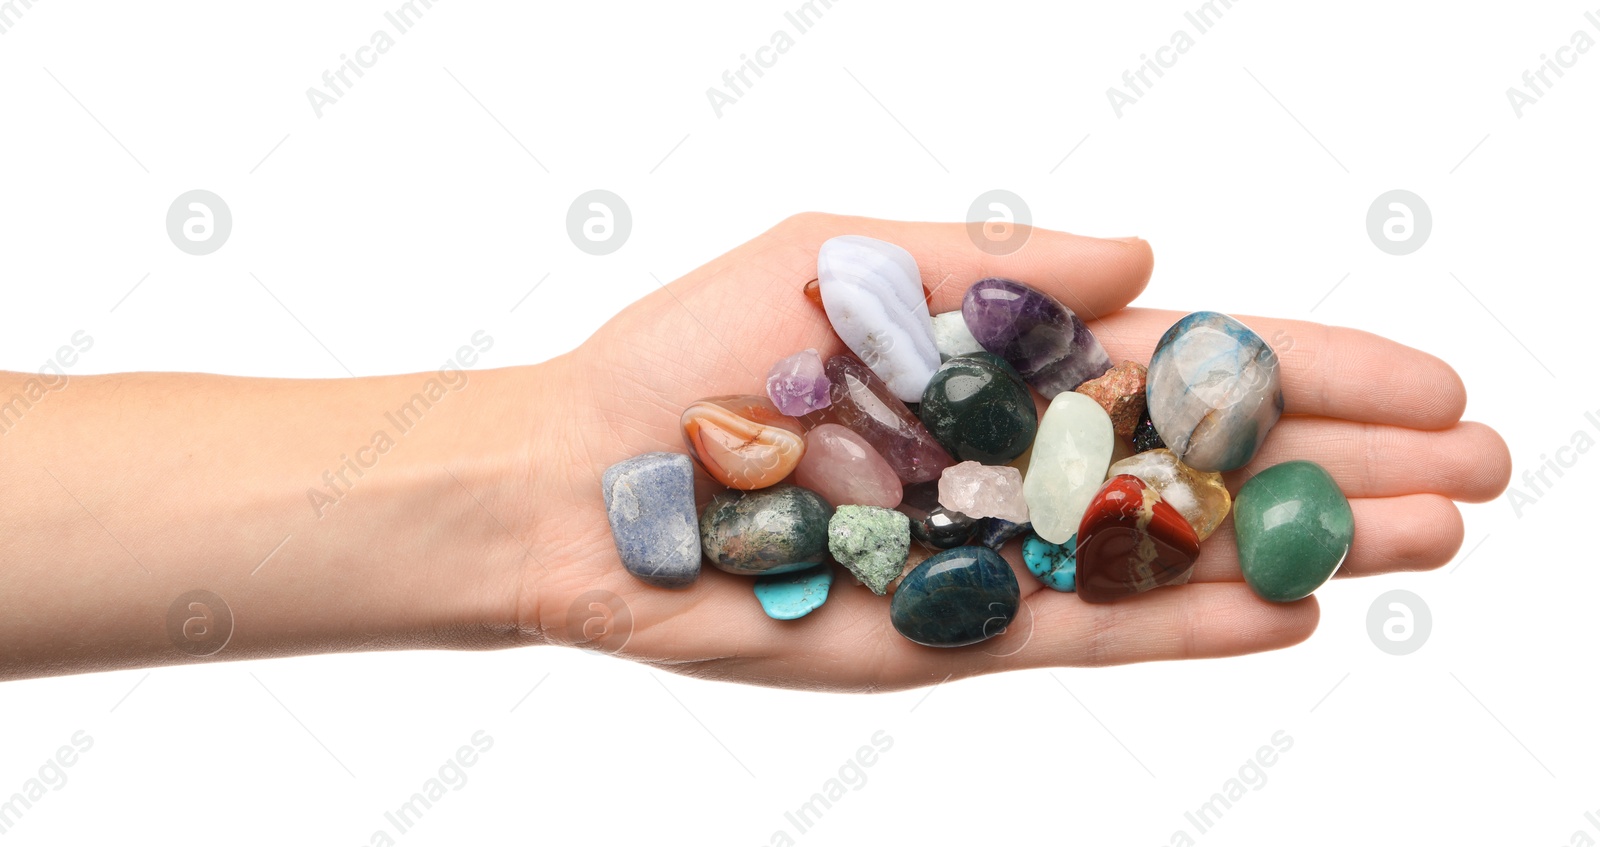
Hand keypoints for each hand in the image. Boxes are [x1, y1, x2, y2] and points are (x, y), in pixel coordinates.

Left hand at [526, 213, 1511, 691]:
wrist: (588, 482)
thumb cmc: (697, 354)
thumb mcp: (848, 261)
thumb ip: (1003, 268)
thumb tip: (1153, 258)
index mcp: (1006, 358)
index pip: (1192, 361)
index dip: (1309, 366)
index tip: (1427, 374)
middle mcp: (1022, 457)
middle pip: (1216, 462)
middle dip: (1347, 462)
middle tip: (1484, 474)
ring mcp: (1001, 551)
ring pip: (1178, 554)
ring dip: (1304, 547)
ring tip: (1430, 543)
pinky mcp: (960, 634)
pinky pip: (1096, 635)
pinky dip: (1189, 628)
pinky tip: (1290, 614)